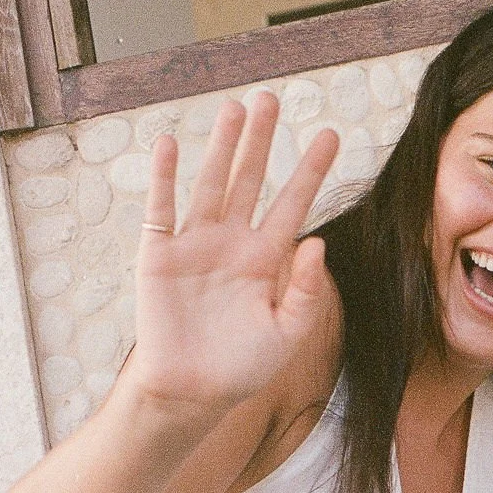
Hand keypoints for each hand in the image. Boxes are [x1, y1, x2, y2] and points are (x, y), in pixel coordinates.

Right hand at [126, 92, 339, 413]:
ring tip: (236, 108)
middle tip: (273, 99)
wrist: (192, 393)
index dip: (311, 171)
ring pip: (212, 183)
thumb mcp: (286, 334)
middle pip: (250, 180)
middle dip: (263, 142)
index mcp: (265, 261)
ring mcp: (195, 244)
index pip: (292, 205)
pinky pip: (163, 209)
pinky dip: (166, 177)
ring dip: (223, 146)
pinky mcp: (160, 254)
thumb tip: (316, 243)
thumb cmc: (241, 368)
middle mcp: (232, 243)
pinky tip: (173, 144)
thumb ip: (304, 291)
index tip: (332, 136)